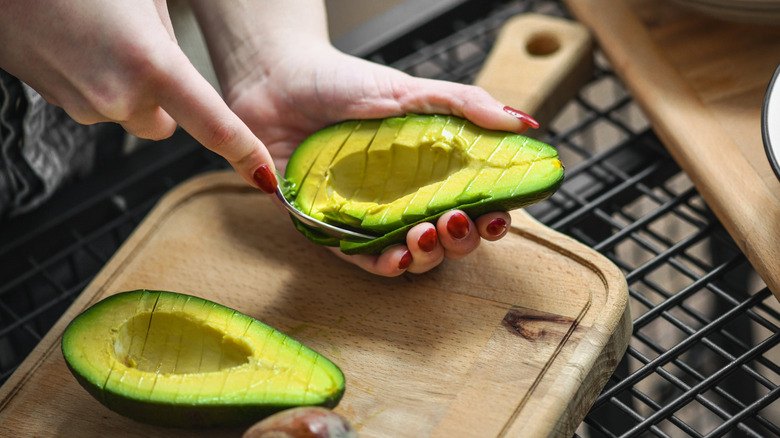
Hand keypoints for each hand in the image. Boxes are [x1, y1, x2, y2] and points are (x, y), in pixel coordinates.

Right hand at [0, 0, 276, 189]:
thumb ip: (167, 34)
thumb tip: (174, 58)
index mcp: (152, 66)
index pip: (216, 128)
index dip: (246, 154)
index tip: (265, 177)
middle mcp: (118, 97)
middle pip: (165, 123)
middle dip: (166, 99)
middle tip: (142, 48)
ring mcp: (81, 104)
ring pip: (126, 111)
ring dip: (126, 86)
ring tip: (101, 34)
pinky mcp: (52, 102)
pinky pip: (92, 102)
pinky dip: (95, 81)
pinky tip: (78, 41)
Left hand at [223, 46, 529, 275]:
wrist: (278, 77)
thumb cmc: (343, 81)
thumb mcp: (411, 89)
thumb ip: (466, 105)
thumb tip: (525, 124)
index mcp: (427, 170)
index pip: (471, 204)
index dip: (489, 218)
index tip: (498, 216)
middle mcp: (401, 198)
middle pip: (445, 237)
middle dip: (459, 241)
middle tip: (456, 223)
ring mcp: (366, 215)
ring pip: (408, 254)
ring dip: (425, 255)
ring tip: (425, 236)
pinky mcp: (328, 226)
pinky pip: (357, 258)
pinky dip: (379, 264)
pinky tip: (396, 259)